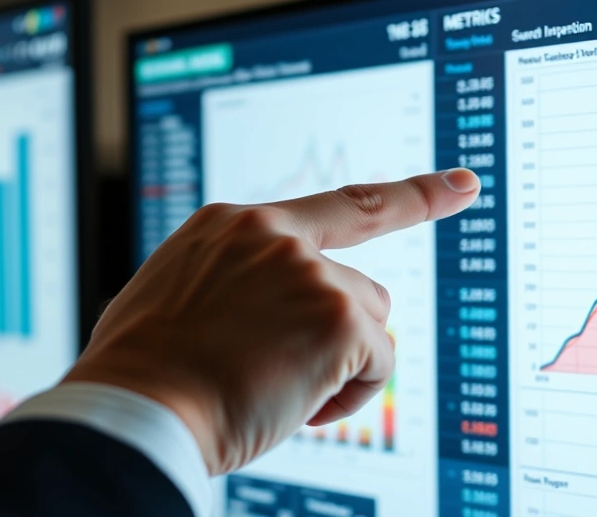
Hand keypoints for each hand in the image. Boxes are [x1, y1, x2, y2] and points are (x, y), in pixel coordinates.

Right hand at [64, 168, 480, 474]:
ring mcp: (309, 272)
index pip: (341, 204)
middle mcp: (274, 234)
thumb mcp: (175, 292)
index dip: (410, 197)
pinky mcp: (337, 317)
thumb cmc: (144, 369)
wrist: (135, 410)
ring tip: (276, 390)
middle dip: (340, 330)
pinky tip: (298, 407)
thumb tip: (258, 304)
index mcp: (234, 224)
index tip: (461, 186)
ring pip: (369, 323)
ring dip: (338, 363)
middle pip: (358, 284)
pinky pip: (378, 363)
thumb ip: (231, 277)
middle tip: (290, 369)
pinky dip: (348, 395)